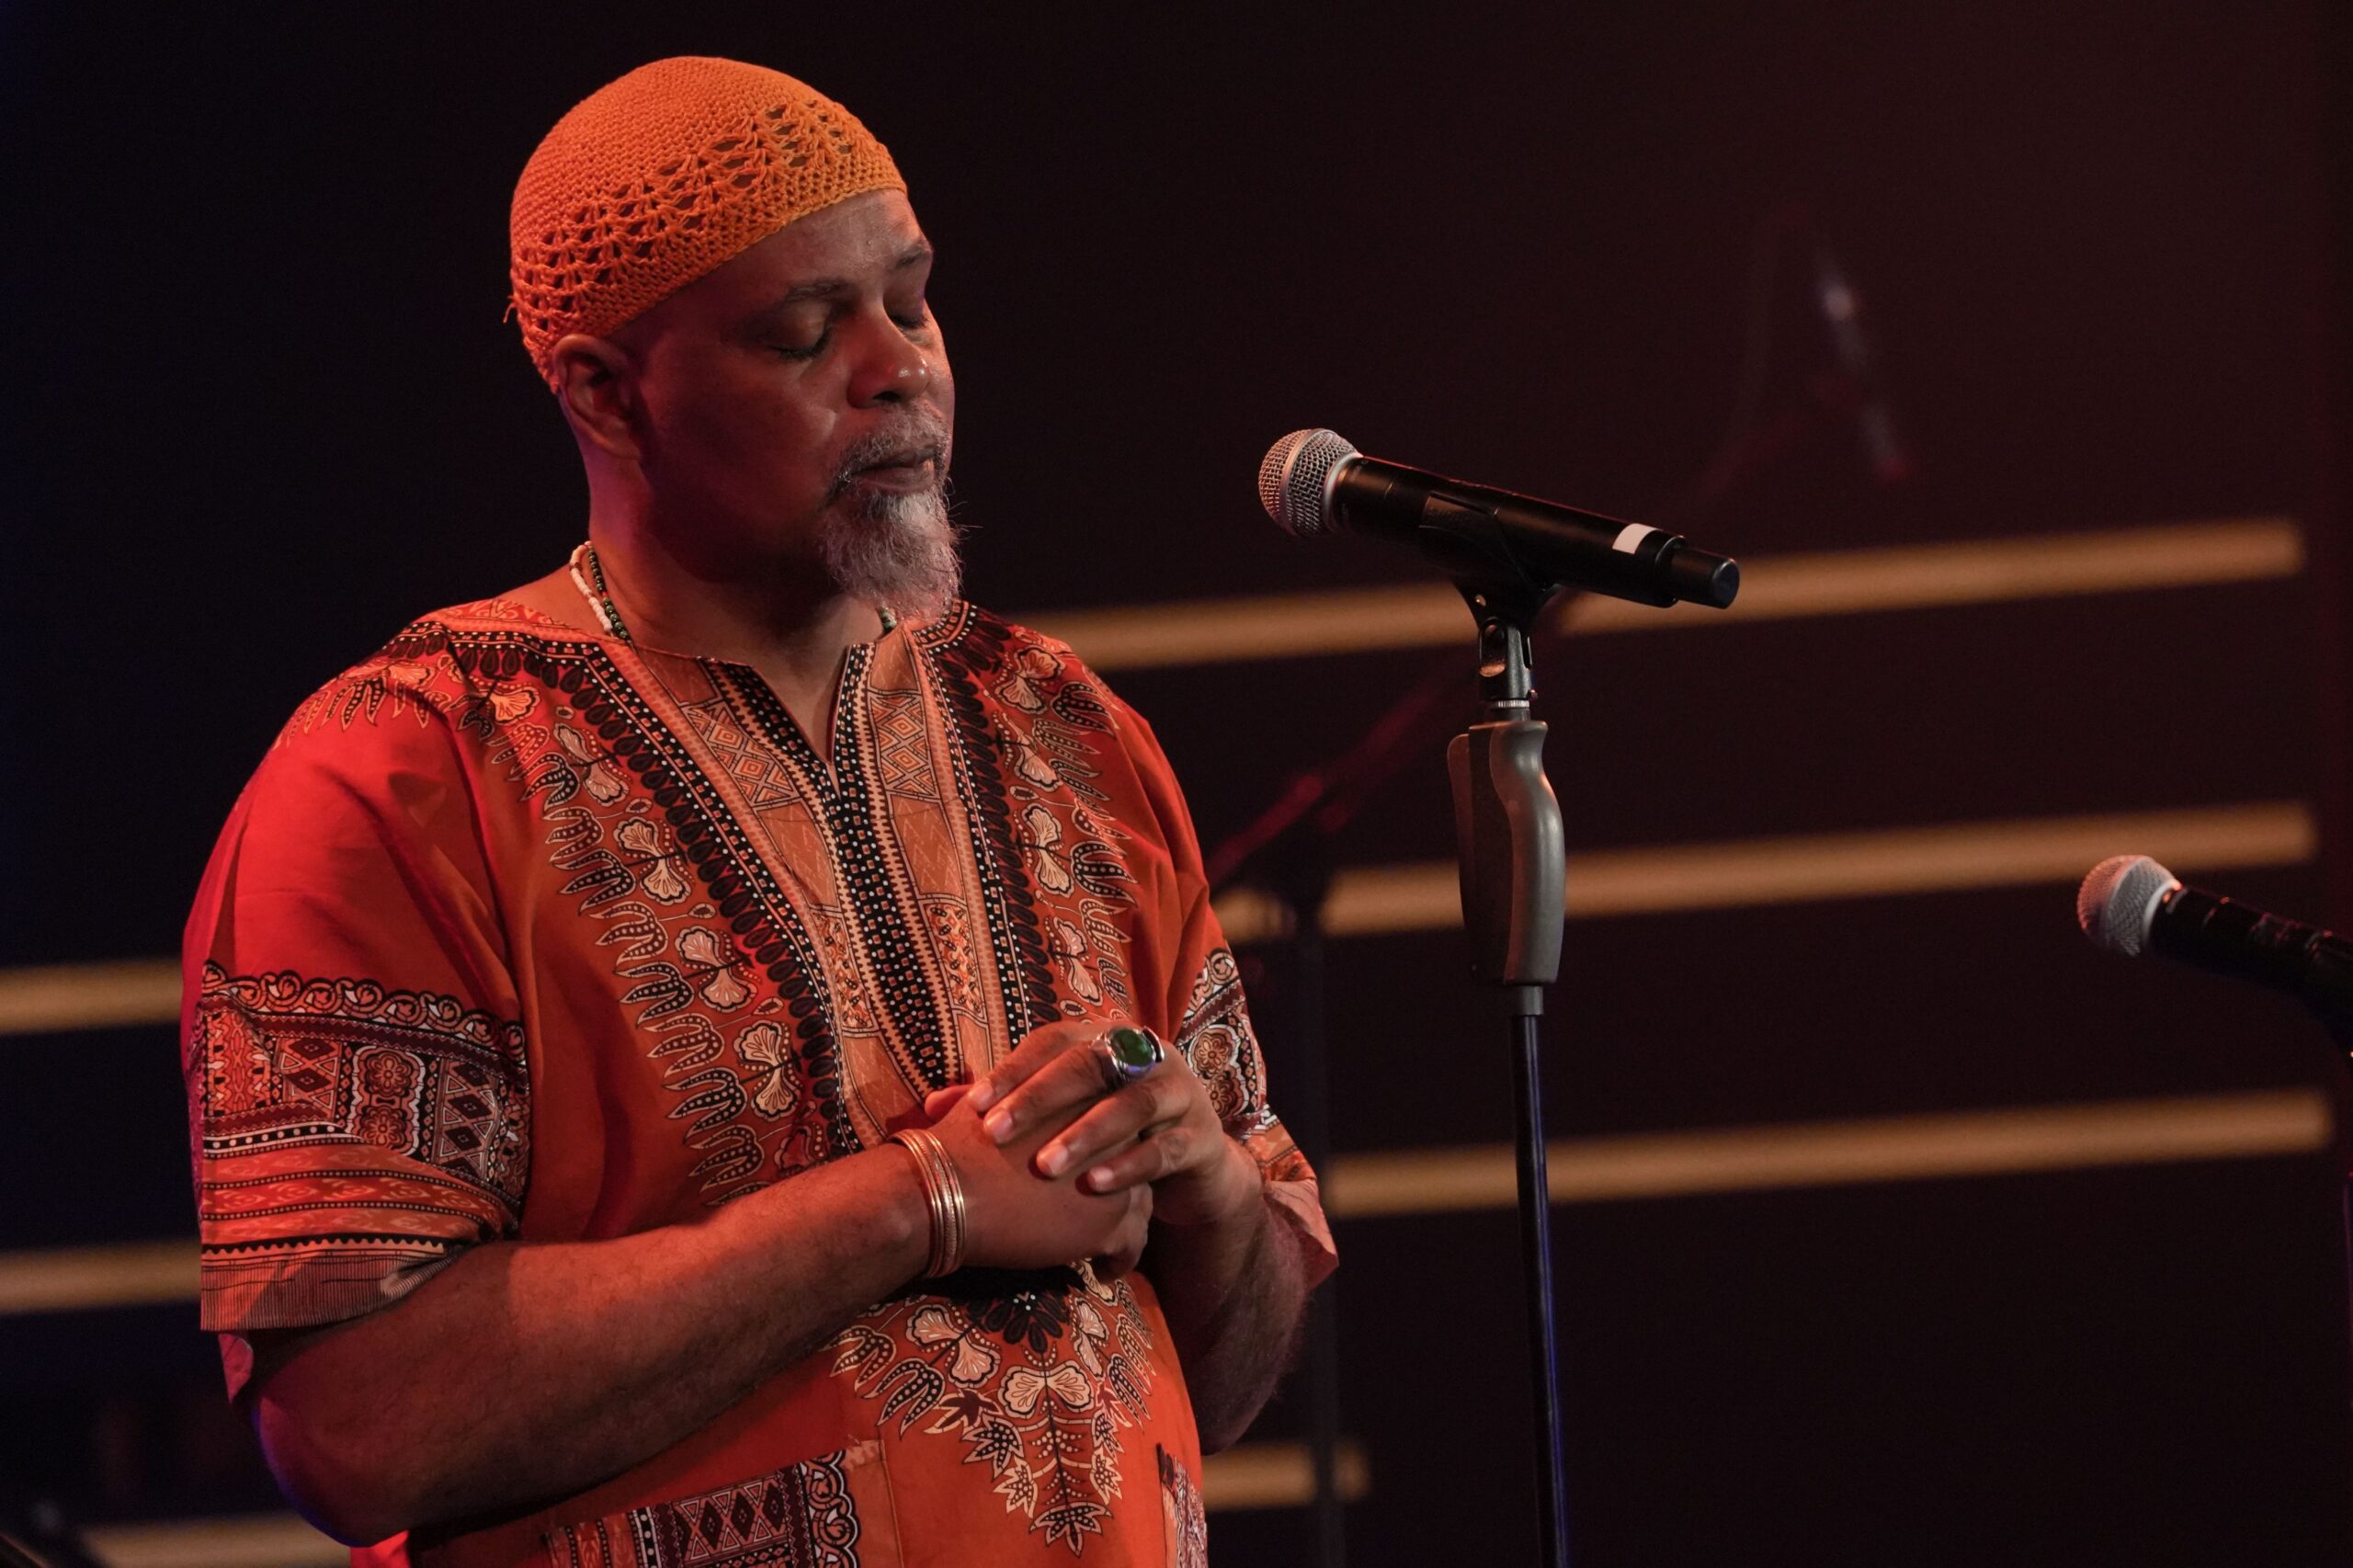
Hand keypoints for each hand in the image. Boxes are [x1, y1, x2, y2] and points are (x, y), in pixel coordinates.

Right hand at [921, 1091, 1151, 1275]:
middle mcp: (1116, 1133)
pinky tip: (1103, 1272)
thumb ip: (1001, 1100)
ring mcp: (1118, 1179)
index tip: (1089, 1170)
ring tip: (1104, 1244)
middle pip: (1134, 1163)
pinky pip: (1131, 1246)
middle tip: (1100, 1207)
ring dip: (1123, 1225)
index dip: (1104, 1150)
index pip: (1116, 1125)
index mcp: (1091, 1098)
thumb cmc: (957, 1146)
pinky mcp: (1110, 1223)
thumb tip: (969, 1097)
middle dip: (1119, 1187)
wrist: (946, 1190)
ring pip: (1139, 1205)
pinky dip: (1119, 1260)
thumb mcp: (987, 1106)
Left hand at [952, 1018, 1260, 1228]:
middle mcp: (1146, 1055)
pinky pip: (1164, 1149)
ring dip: (1085, 1134)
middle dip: (1040, 1099)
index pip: (1054, 1042)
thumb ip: (1006, 1107)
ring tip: (1045, 1167)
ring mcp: (1180, 1092)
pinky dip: (1129, 1166)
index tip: (970, 1108)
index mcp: (1107, 1039)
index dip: (1012, 1071)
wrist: (1191, 1165)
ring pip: (1132, 1104)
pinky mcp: (1201, 1137)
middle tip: (996, 1133)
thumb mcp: (1062, 1116)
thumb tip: (931, 1107)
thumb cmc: (1109, 1133)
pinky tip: (1094, 1188)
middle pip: (1090, 1064)